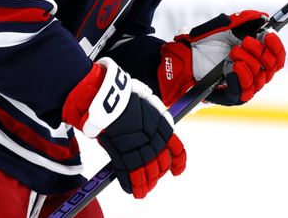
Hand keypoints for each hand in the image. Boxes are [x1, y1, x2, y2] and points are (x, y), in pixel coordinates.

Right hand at [62, 58, 185, 197]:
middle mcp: (156, 141)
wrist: (109, 98)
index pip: (178, 150)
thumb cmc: (125, 96)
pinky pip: (130, 177)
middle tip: (151, 179)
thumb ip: (152, 116)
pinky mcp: (124, 157)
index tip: (176, 171)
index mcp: (164, 127)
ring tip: (142, 191)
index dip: (178, 163)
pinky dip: (131, 186)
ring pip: (148, 174)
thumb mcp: (147, 103)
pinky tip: (131, 190)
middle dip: (157, 174)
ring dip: (145, 184)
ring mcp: (141, 150)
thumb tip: (149, 120)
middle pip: (161, 165)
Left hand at [158, 10, 285, 105]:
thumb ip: (243, 20)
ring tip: (232, 53)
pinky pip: (243, 91)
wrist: (183, 58)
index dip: (276, 46)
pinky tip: (232, 67)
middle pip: (271, 67)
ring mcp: (244, 86)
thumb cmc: (204, 45)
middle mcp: (254, 73)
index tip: (268, 34)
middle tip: (245, 42)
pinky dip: (240, 77)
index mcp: (256, 57)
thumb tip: (262, 17)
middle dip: (260, 52)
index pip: (277, 57)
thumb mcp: (224, 27)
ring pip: (259, 79)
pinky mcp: (232, 98)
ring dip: (248, 62)